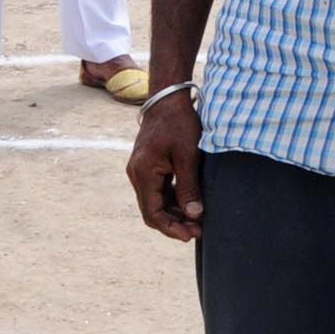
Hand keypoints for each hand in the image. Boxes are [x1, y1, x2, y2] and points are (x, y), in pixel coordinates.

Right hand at [126, 84, 202, 240]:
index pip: (152, 213)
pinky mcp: (148, 166)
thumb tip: (194, 215)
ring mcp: (141, 170)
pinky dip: (172, 201)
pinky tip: (190, 204)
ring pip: (155, 202)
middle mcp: (137, 174)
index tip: (192, 235)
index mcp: (143, 173)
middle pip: (152, 211)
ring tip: (197, 221)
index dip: (171, 229)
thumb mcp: (188, 156)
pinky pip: (158, 190)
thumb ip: (189, 187)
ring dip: (174, 214)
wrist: (168, 98)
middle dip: (174, 224)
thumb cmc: (179, 123)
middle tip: (198, 231)